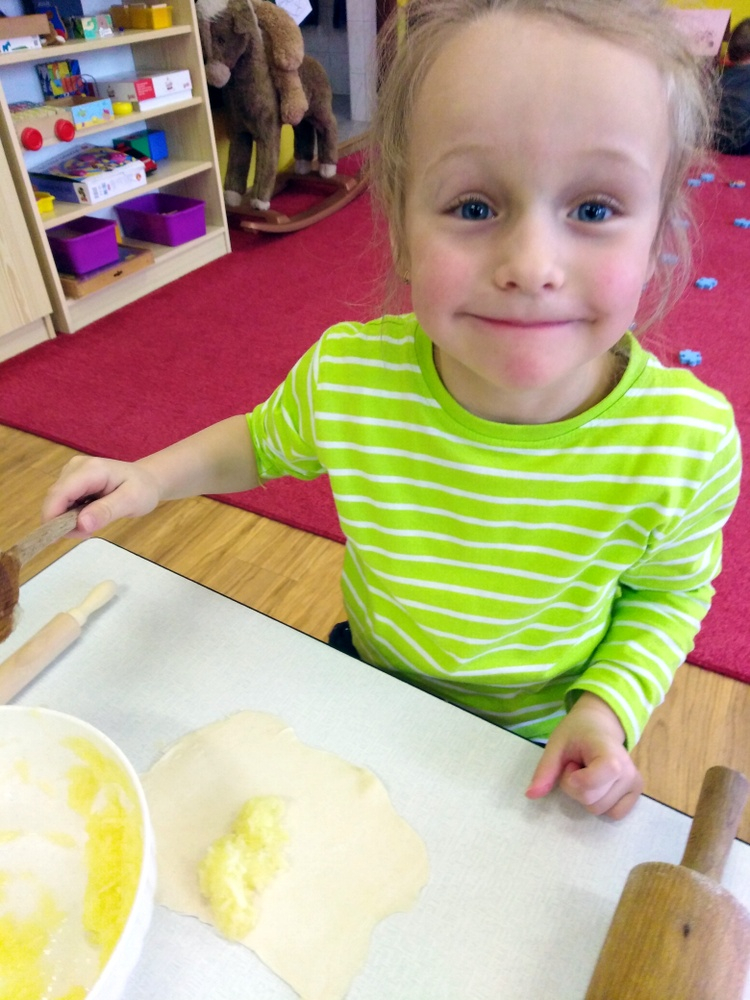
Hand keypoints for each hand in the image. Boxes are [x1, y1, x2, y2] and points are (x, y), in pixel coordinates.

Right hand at [41, 455, 161, 537]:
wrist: (147, 479)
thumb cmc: (143, 489)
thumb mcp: (131, 502)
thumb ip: (106, 512)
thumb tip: (81, 524)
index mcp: (90, 470)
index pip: (60, 493)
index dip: (52, 516)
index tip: (57, 538)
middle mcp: (75, 467)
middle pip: (55, 499)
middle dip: (64, 522)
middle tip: (87, 534)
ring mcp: (71, 473)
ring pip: (57, 503)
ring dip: (69, 520)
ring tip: (93, 526)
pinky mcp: (71, 482)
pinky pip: (63, 503)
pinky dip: (72, 516)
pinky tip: (90, 518)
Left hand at [525, 693, 642, 819]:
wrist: (601, 724)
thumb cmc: (578, 732)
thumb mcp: (556, 745)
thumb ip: (545, 770)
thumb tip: (531, 795)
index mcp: (610, 755)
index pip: (591, 785)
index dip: (573, 780)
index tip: (571, 763)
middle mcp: (628, 772)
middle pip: (591, 801)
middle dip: (575, 787)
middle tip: (578, 765)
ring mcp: (635, 784)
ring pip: (599, 810)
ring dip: (586, 794)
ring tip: (588, 772)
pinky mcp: (637, 793)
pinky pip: (614, 814)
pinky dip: (601, 803)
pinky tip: (599, 784)